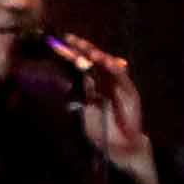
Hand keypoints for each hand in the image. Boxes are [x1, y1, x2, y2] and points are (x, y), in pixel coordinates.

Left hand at [67, 44, 158, 183]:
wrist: (118, 145)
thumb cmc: (99, 128)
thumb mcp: (84, 107)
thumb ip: (79, 93)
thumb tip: (67, 79)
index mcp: (91, 84)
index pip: (78, 65)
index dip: (68, 54)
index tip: (54, 44)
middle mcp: (104, 81)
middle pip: (92, 60)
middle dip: (81, 48)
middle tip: (68, 39)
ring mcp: (117, 84)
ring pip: (106, 64)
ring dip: (96, 55)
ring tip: (85, 49)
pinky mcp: (129, 91)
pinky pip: (121, 76)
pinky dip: (113, 67)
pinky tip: (104, 61)